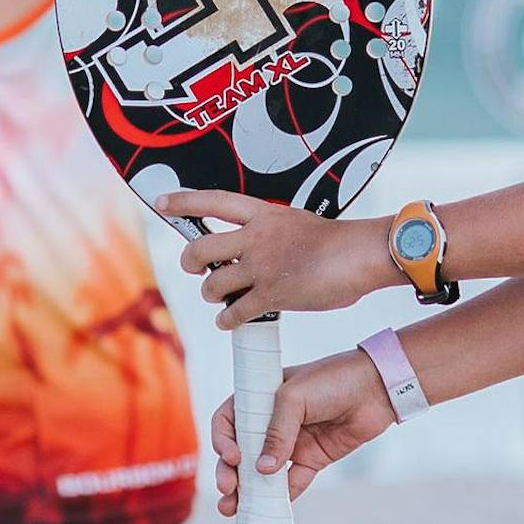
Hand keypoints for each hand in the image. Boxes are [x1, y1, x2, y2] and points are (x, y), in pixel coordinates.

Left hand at [164, 191, 395, 323]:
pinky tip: (229, 321)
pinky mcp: (273, 294)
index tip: (162, 202)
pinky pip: (235, 312)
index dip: (184, 202)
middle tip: (194, 269)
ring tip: (219, 298)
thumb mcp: (296, 222)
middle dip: (189, 262)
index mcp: (263, 214)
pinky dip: (228, 320)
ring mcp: (262, 266)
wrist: (361, 254)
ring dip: (211, 294)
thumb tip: (255, 249)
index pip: (214, 202)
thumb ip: (270, 231)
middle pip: (200, 248)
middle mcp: (256, 238)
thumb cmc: (337, 241)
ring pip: (213, 284)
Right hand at [210, 351, 396, 511]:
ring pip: (262, 472)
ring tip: (232, 510)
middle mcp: (271, 422)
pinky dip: (281, 498)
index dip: (223, 440)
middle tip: (227, 489)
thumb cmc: (332, 379)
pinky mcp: (313, 459)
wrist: (375, 388)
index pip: (228, 421)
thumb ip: (276, 434)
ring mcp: (292, 443)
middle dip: (229, 473)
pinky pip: (293, 483)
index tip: (233, 456)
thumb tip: (262, 470)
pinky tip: (269, 511)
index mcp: (260, 398)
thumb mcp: (295, 398)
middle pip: (240, 452)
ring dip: (248, 491)